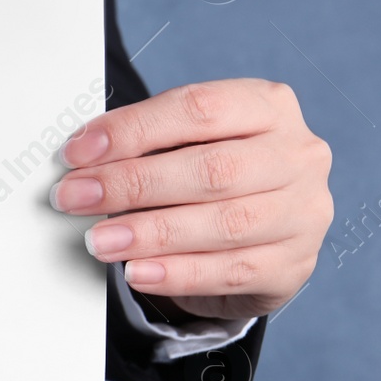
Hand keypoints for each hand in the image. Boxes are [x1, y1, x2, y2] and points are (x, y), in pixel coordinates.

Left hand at [50, 79, 332, 320]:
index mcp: (268, 106)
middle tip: (76, 198)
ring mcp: (303, 212)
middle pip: (211, 168)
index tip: (79, 152)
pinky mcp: (295, 265)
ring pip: (225, 224)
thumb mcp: (185, 142)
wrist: (258, 233)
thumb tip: (82, 159)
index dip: (133, 130)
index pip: (197, 109)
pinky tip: (137, 272)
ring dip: (151, 234)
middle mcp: (297, 156)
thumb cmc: (212, 174)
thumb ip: (144, 144)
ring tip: (100, 241)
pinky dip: (178, 274)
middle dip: (133, 184)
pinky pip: (232, 271)